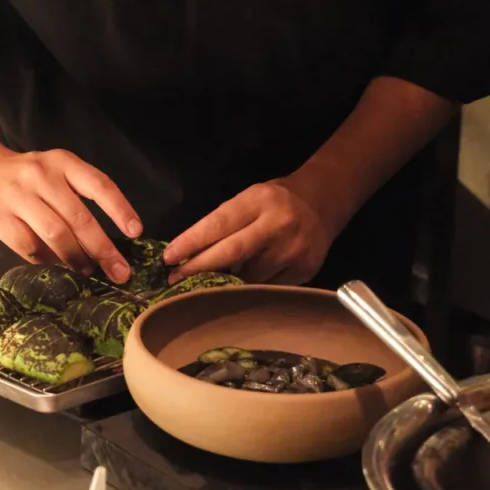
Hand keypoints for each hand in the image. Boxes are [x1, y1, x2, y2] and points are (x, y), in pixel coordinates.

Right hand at [0, 146, 141, 281]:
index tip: (136, 232)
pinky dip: (45, 260)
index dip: (120, 209)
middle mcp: (42, 176)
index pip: (99, 185)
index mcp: (62, 163)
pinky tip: (54, 267)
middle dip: (103, 249)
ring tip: (88, 273)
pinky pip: (29, 246)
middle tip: (120, 272)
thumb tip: (103, 243)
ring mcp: (19, 196)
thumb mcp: (52, 172)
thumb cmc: (22, 176)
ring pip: (56, 234)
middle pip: (80, 217)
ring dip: (76, 258)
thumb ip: (74, 198)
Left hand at [163, 178, 332, 284]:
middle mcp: (278, 224)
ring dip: (223, 282)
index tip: (168, 258)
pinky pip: (268, 288)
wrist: (321, 204)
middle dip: (198, 268)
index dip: (191, 243)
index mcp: (259, 200)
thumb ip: (224, 224)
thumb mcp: (249, 199)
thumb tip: (189, 255)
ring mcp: (294, 249)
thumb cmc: (274, 201)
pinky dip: (248, 290)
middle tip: (174, 280)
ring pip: (248, 276)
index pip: (218, 224)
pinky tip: (237, 289)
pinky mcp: (305, 270)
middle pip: (231, 252)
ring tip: (205, 284)